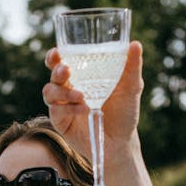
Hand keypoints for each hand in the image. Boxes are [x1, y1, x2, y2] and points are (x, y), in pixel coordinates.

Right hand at [42, 40, 143, 156]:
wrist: (121, 141)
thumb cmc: (124, 112)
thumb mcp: (131, 88)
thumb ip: (131, 67)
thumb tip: (135, 44)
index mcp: (82, 75)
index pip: (63, 61)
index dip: (55, 56)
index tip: (57, 52)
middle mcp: (69, 88)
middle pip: (53, 75)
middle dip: (57, 71)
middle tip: (67, 71)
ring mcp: (63, 105)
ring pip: (50, 92)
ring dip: (62, 91)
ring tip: (80, 95)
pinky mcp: (60, 121)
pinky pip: (56, 110)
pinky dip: (68, 108)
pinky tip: (83, 109)